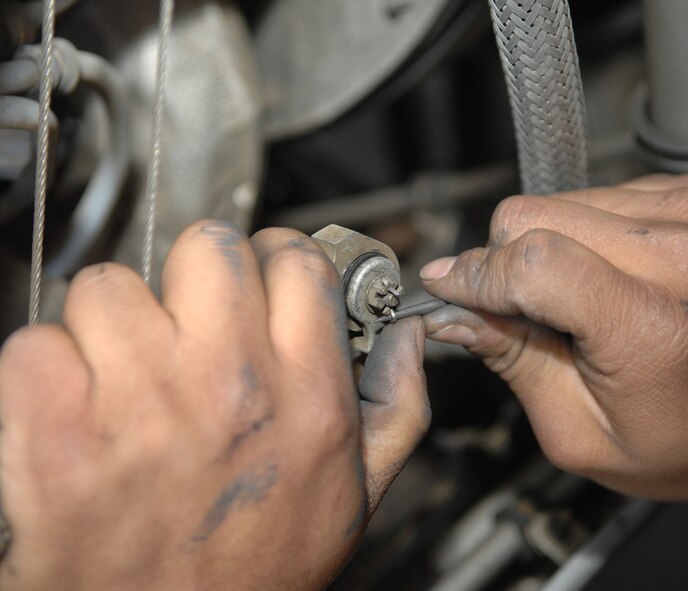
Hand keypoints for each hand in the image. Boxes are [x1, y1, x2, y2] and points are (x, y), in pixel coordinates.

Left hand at [0, 221, 429, 589]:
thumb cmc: (257, 568)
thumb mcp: (358, 490)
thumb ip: (397, 402)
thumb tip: (409, 338)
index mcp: (305, 394)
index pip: (297, 261)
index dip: (275, 257)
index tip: (260, 276)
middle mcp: (229, 384)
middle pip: (207, 247)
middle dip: (195, 274)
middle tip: (188, 318)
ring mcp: (141, 401)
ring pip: (111, 286)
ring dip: (113, 323)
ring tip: (127, 375)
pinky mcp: (56, 431)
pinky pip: (35, 343)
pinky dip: (44, 367)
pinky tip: (75, 407)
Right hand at [421, 172, 687, 519]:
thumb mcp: (586, 436)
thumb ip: (513, 363)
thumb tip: (456, 313)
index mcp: (654, 330)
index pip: (531, 262)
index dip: (477, 275)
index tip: (452, 289)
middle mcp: (685, 254)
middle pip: (534, 216)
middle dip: (508, 261)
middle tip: (529, 310)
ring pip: (563, 198)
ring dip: (554, 244)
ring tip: (589, 298)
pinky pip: (606, 193)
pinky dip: (594, 231)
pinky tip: (620, 274)